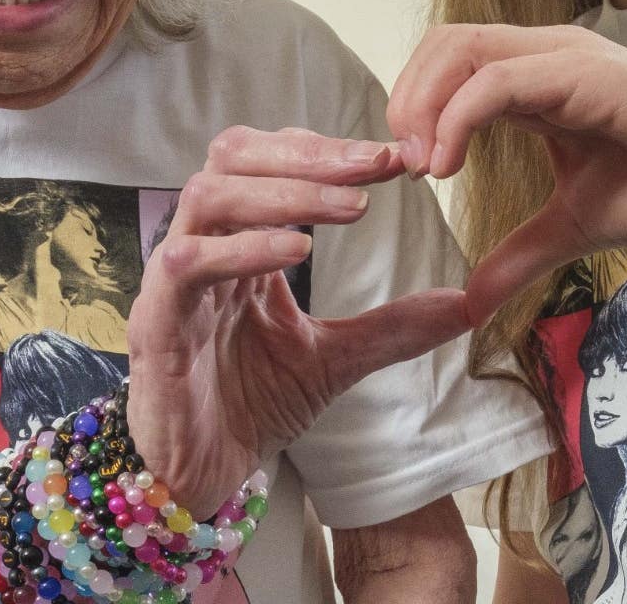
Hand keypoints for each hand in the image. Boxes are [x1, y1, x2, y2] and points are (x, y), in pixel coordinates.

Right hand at [126, 126, 471, 512]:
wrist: (202, 475)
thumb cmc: (252, 403)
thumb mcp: (336, 358)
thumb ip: (394, 327)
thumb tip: (470, 303)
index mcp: (243, 239)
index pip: (277, 161)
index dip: (332, 151)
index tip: (397, 159)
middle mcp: (206, 243)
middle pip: (236, 155)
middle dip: (309, 153)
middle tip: (375, 165)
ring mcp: (175, 278)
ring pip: (209, 194)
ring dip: (285, 193)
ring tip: (351, 209)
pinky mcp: (156, 320)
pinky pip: (186, 263)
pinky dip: (240, 249)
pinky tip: (295, 251)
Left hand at [387, 24, 626, 324]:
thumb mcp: (575, 225)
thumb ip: (520, 253)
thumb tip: (469, 301)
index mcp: (539, 79)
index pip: (453, 62)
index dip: (416, 106)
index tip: (407, 170)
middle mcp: (548, 55)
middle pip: (446, 43)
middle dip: (407, 97)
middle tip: (400, 163)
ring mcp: (568, 57)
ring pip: (463, 47)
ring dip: (423, 102)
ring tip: (421, 163)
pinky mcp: (588, 74)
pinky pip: (499, 81)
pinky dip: (458, 117)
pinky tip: (447, 165)